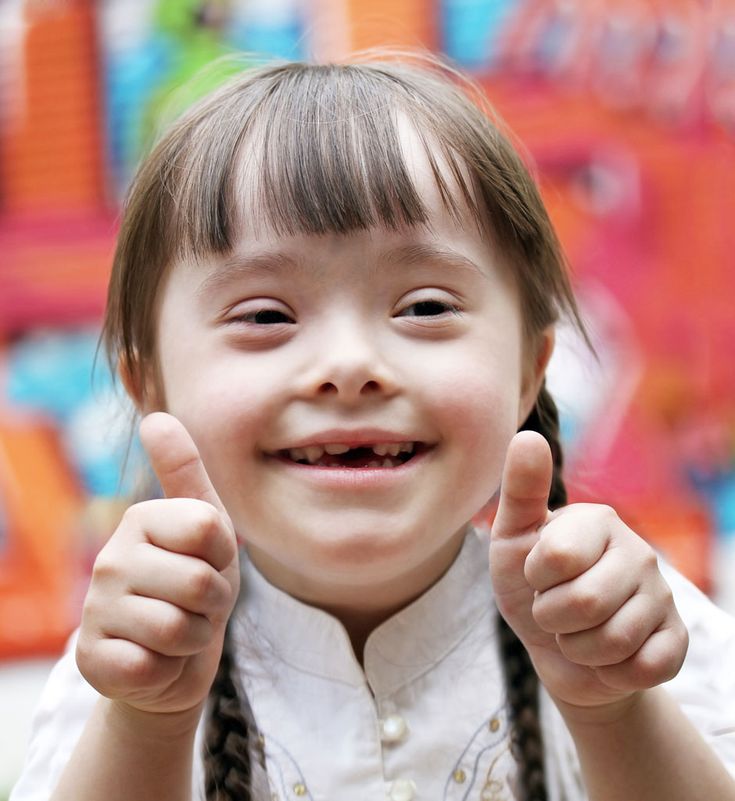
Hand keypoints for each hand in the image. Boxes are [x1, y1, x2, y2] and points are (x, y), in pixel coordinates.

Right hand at [76, 412, 239, 716]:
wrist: (176, 657)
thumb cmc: (197, 586)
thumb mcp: (207, 528)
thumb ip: (185, 472)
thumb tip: (156, 417)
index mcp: (141, 519)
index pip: (209, 528)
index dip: (224, 554)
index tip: (211, 561)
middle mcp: (110, 559)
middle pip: (199, 582)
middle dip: (215, 604)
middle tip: (197, 605)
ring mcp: (94, 610)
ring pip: (179, 629)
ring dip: (195, 639)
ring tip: (179, 632)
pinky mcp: (90, 659)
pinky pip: (152, 667)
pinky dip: (168, 670)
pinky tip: (155, 660)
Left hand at [489, 431, 687, 714]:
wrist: (553, 647)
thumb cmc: (530, 584)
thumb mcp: (512, 537)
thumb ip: (521, 489)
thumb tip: (528, 435)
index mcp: (598, 520)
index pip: (556, 559)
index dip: (536, 579)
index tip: (537, 575)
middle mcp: (637, 552)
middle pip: (584, 604)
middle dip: (552, 619)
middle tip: (554, 609)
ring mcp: (661, 596)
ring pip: (612, 641)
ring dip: (577, 648)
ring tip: (576, 632)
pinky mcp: (676, 641)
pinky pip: (642, 668)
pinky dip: (609, 672)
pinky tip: (606, 656)